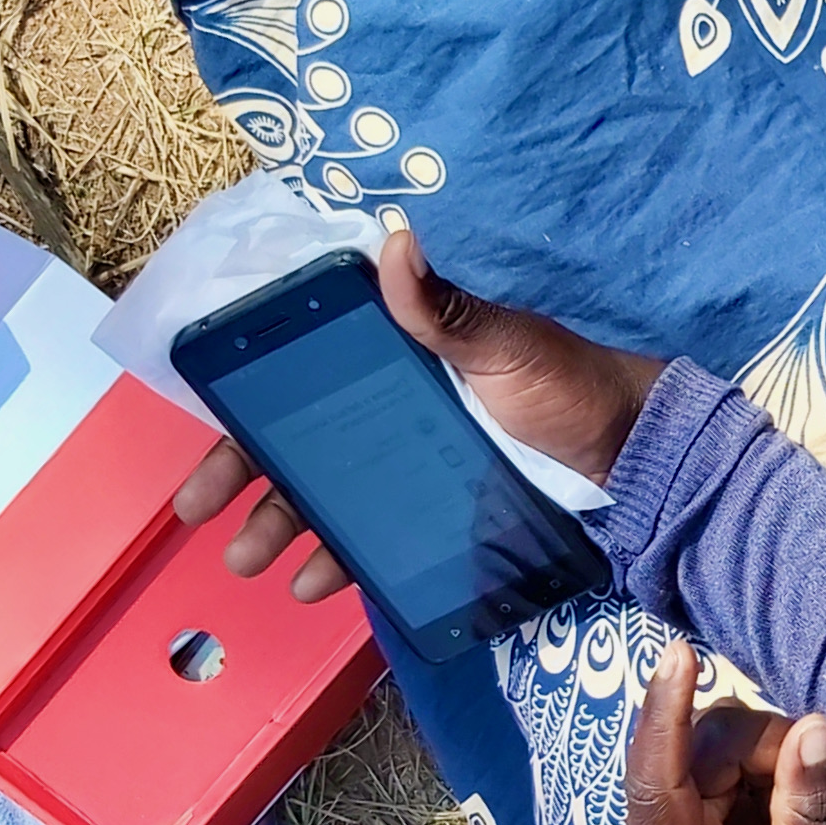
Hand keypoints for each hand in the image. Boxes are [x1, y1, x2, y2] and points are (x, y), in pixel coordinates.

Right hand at [170, 229, 666, 600]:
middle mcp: (390, 401)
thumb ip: (448, 309)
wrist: (629, 460)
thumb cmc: (567, 387)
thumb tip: (398, 242)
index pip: (304, 367)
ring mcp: (408, 456)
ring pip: (323, 489)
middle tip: (196, 512)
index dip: (247, 394)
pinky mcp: (432, 504)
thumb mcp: (507, 346)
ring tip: (248, 561)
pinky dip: (337, 557)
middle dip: (243, 473)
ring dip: (279, 523)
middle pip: (297, 434)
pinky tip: (314, 581)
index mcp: (397, 351)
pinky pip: (370, 530)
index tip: (202, 420)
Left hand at [622, 640, 825, 824]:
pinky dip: (768, 775)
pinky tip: (784, 814)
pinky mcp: (701, 818)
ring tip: (796, 819)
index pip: (654, 771)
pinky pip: (735, 768)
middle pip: (704, 746)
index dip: (667, 710)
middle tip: (809, 796)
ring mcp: (679, 821)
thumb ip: (810, 811)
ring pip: (724, 748)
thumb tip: (817, 727)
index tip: (680, 655)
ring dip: (772, 763)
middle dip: (766, 749)